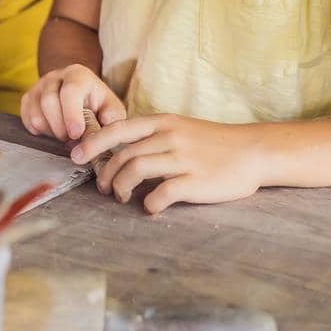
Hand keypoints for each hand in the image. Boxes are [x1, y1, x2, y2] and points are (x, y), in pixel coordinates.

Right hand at [19, 64, 125, 142]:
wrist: (77, 93)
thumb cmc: (97, 104)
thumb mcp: (111, 107)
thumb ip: (112, 115)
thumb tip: (106, 121)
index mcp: (77, 74)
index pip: (70, 91)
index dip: (72, 114)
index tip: (76, 134)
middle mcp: (54, 76)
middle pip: (48, 102)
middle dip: (61, 128)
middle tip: (72, 139)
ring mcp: (38, 87)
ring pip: (36, 114)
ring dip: (51, 132)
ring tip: (65, 135)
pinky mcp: (27, 99)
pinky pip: (27, 120)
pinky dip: (40, 132)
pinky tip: (53, 131)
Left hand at [73, 114, 264, 213]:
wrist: (253, 151)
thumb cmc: (215, 143)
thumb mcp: (181, 129)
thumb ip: (154, 138)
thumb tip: (123, 155)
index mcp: (164, 122)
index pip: (119, 129)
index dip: (94, 143)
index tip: (76, 155)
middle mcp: (170, 137)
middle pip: (123, 154)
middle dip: (106, 173)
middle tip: (103, 188)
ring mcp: (182, 159)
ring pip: (136, 170)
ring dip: (121, 187)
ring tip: (121, 197)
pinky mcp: (195, 181)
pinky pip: (161, 193)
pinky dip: (149, 204)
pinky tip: (150, 208)